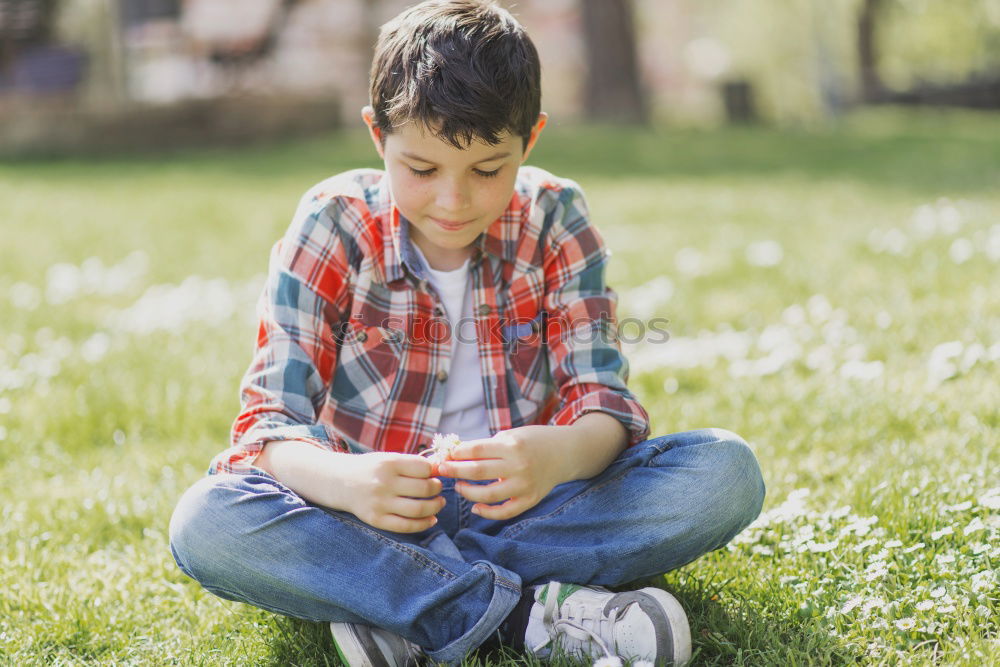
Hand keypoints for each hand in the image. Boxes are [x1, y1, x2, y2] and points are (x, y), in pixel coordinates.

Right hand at [340, 452, 444, 532]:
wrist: (340, 482)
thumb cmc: (372, 469)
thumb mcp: (389, 459)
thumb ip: (413, 463)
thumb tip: (441, 467)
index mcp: (388, 463)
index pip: (423, 468)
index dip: (434, 471)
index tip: (435, 474)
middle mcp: (383, 483)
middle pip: (424, 489)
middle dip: (437, 488)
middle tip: (438, 488)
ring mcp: (379, 503)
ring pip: (418, 509)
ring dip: (435, 507)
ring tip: (439, 503)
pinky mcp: (376, 520)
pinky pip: (406, 526)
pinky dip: (424, 524)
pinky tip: (432, 519)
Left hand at [436, 425, 572, 520]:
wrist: (565, 452)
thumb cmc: (533, 440)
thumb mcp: (511, 435)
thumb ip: (486, 446)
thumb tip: (455, 454)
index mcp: (512, 445)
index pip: (476, 450)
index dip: (456, 454)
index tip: (444, 455)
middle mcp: (518, 466)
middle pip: (477, 471)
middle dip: (455, 471)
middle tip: (441, 470)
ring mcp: (524, 485)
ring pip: (487, 495)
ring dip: (467, 492)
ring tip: (458, 487)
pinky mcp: (530, 500)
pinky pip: (504, 512)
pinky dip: (487, 512)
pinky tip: (475, 507)